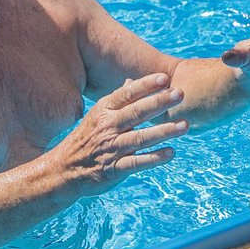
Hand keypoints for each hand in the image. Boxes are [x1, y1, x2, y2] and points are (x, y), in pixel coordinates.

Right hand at [54, 73, 187, 194]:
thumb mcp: (97, 116)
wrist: (64, 170)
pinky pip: (136, 162)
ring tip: (185, 125)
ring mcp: (111, 148)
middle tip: (180, 94)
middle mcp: (108, 127)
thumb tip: (131, 81)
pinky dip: (154, 158)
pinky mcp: (114, 169)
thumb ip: (117, 100)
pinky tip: (171, 153)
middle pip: (136, 112)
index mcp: (104, 111)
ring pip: (140, 137)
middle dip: (159, 103)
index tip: (165, 78)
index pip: (127, 95)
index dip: (146, 86)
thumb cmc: (86, 139)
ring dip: (164, 131)